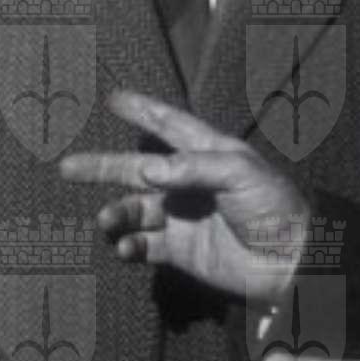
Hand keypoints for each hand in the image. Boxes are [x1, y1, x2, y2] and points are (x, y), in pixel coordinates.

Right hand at [58, 90, 311, 302]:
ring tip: (107, 220)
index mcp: (207, 154)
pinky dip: (130, 246)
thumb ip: (190, 168)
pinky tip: (125, 248)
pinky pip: (145, 246)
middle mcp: (188, 183)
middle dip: (102, 167)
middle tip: (67, 166)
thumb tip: (145, 169)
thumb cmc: (273, 207)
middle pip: (136, 169)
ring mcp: (183, 218)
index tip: (111, 98)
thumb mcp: (238, 174)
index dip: (142, 112)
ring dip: (117, 213)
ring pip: (135, 210)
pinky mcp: (182, 251)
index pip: (168, 126)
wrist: (293, 261)